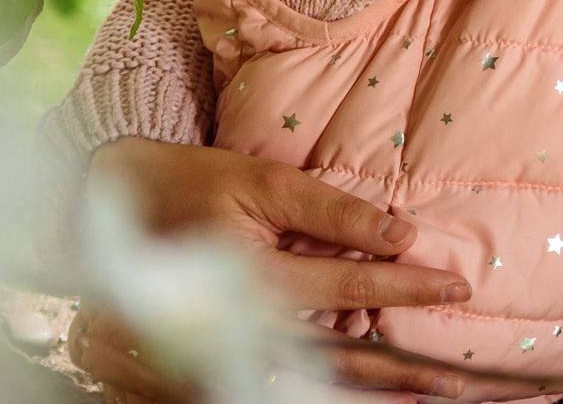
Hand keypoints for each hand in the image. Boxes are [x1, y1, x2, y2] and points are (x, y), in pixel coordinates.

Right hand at [72, 138, 511, 401]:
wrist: (101, 215)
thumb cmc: (185, 186)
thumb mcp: (257, 181)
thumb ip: (327, 210)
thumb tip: (399, 231)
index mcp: (256, 279)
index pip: (350, 287)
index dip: (406, 286)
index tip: (456, 285)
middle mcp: (243, 330)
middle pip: (339, 358)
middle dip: (403, 372)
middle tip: (461, 380)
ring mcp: (222, 358)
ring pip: (310, 382)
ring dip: (371, 392)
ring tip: (429, 396)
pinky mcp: (205, 372)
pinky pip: (273, 386)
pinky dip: (320, 391)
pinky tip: (361, 392)